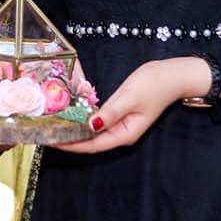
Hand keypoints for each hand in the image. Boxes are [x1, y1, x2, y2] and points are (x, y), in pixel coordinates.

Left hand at [56, 57, 212, 154]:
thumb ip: (110, 113)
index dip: (70, 145)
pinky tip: (72, 117)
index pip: (92, 145)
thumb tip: (90, 127)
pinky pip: (98, 122)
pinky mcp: (120, 114)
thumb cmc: (155, 84)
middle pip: (91, 142)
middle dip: (69, 140)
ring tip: (53, 127)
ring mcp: (121, 124)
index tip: (51, 141)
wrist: (174, 74)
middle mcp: (121, 133)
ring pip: (94, 133)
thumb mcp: (130, 97)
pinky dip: (84, 121)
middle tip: (46, 134)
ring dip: (75, 131)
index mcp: (124, 134)